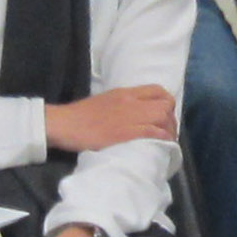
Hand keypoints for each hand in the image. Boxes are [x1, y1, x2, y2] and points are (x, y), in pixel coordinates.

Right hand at [42, 85, 175, 151]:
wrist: (64, 123)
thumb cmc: (81, 115)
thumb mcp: (105, 101)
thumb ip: (122, 104)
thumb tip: (135, 113)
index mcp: (125, 93)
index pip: (157, 90)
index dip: (166, 103)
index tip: (165, 115)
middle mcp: (131, 102)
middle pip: (165, 105)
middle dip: (171, 119)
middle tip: (168, 132)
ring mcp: (130, 117)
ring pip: (162, 118)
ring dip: (169, 131)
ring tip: (167, 142)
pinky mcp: (126, 133)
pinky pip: (153, 133)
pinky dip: (162, 139)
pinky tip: (162, 146)